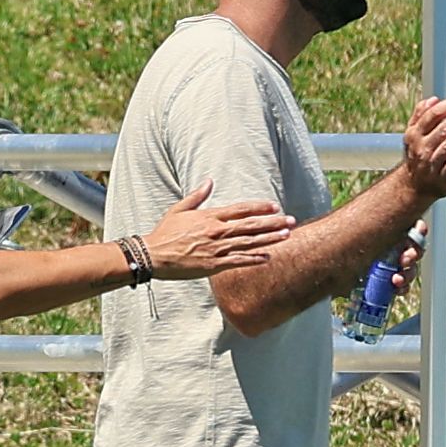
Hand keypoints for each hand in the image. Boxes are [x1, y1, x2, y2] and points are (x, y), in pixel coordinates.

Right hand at [143, 180, 292, 278]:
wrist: (153, 255)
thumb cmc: (165, 232)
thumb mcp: (180, 209)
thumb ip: (198, 196)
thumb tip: (210, 181)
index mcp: (210, 216)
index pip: (241, 209)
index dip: (260, 207)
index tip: (275, 206)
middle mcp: (217, 232)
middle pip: (251, 226)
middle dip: (273, 223)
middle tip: (291, 221)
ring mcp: (217, 249)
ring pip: (249, 243)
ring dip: (269, 239)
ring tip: (286, 236)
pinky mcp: (214, 265)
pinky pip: (238, 261)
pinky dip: (254, 259)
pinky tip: (268, 257)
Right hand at [403, 93, 445, 198]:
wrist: (414, 186)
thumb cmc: (418, 155)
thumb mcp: (413, 135)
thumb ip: (421, 115)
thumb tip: (433, 99)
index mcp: (415, 133)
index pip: (433, 114)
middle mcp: (421, 147)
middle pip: (442, 128)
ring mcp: (430, 163)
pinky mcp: (441, 178)